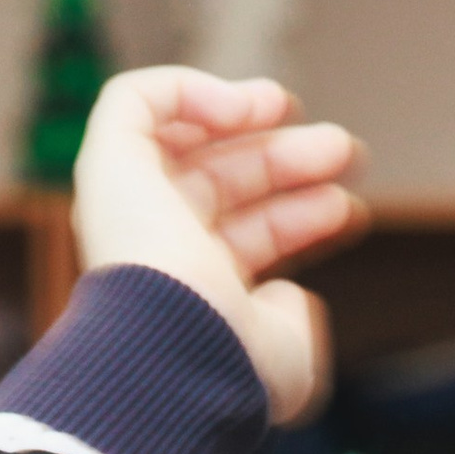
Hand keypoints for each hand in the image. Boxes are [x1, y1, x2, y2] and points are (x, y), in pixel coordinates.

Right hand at [72, 67, 365, 427]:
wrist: (178, 349)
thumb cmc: (232, 363)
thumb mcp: (286, 351)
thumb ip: (290, 320)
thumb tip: (286, 292)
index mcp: (189, 297)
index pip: (242, 240)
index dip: (298, 217)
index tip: (349, 207)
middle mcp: (151, 251)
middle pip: (221, 184)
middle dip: (286, 161)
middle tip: (345, 151)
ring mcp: (125, 205)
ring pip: (186, 140)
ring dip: (252, 118)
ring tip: (301, 114)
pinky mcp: (105, 164)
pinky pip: (133, 101)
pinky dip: (188, 91)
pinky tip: (242, 109)